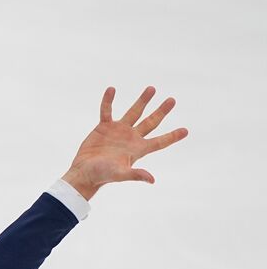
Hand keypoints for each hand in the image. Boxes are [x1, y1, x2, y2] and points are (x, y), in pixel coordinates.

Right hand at [61, 86, 187, 199]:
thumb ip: (135, 174)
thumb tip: (152, 180)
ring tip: (152, 88)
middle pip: (150, 122)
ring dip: (142, 101)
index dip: (172, 136)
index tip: (185, 131)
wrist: (84, 172)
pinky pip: (107, 111)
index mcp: (138, 149)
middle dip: (161, 111)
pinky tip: (111, 89)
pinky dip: (108, 101)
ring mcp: (118, 131)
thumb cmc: (102, 175)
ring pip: (134, 112)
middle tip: (172, 100)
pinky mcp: (104, 127)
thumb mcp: (120, 174)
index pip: (159, 142)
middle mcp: (131, 138)